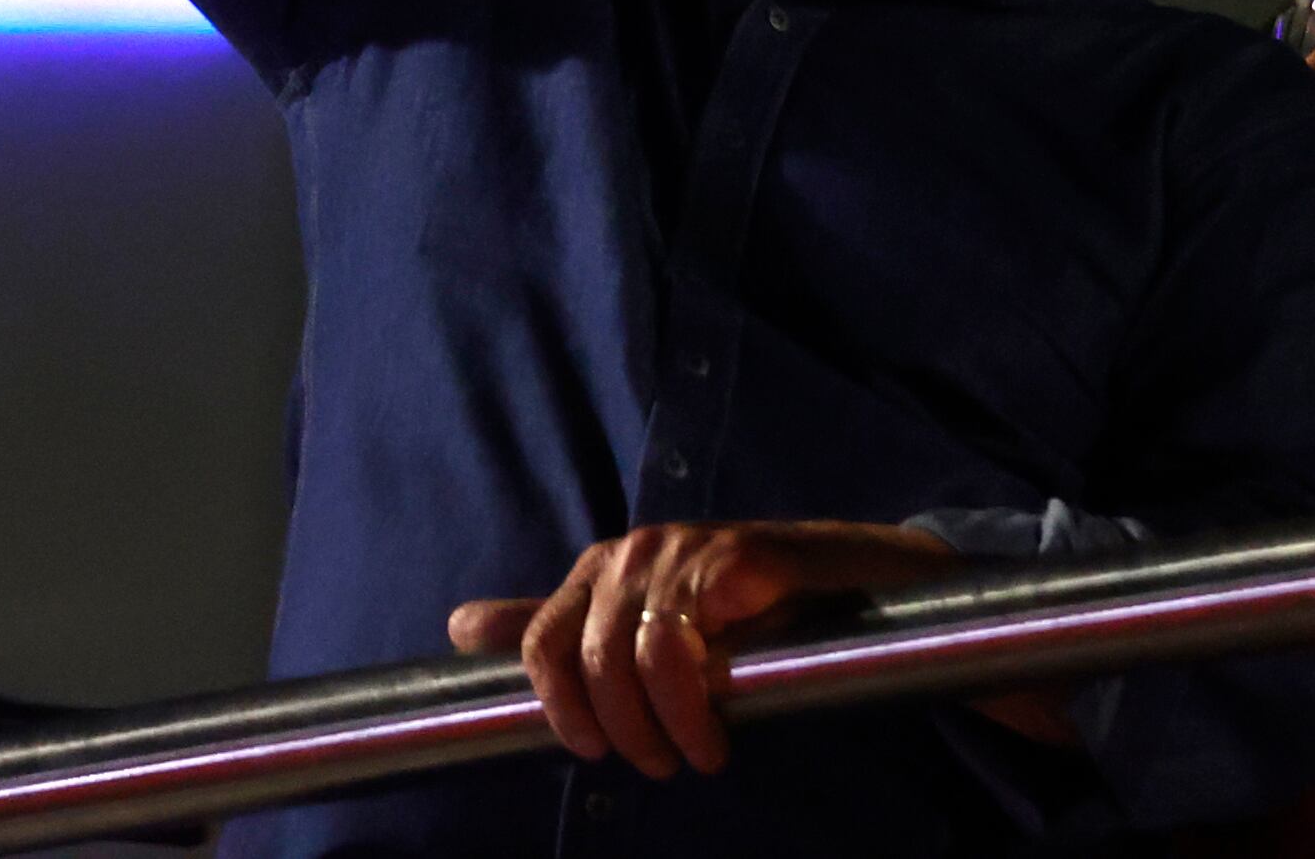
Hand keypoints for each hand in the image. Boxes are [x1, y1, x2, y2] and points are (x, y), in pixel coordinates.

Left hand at [447, 520, 1018, 778]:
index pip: (537, 640)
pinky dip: (698, 696)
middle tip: (656, 765)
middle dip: (615, 727)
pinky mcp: (739, 558)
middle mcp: (634, 552)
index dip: (557, 707)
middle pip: (582, 656)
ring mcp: (685, 550)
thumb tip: (458, 626)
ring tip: (697, 754)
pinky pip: (687, 638)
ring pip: (631, 654)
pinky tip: (722, 724)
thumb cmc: (748, 612)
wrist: (856, 579)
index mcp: (601, 570)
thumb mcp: (643, 624)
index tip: (591, 753)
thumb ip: (556, 630)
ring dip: (661, 723)